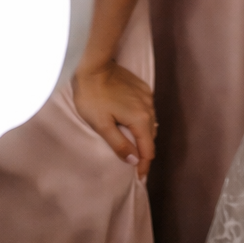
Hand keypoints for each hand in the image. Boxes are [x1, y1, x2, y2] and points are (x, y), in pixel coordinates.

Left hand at [71, 58, 155, 180]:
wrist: (93, 65)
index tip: (138, 177)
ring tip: (135, 147)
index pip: (148, 149)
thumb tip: (134, 160)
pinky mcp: (142, 87)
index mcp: (140, 119)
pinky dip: (142, 122)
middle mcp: (149, 107)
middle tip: (135, 165)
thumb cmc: (92, 97)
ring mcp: (147, 95)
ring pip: (150, 123)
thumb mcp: (101, 125)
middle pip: (151, 137)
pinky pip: (147, 110)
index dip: (144, 165)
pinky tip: (133, 124)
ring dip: (144, 136)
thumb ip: (119, 144)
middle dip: (144, 152)